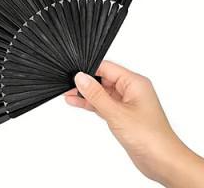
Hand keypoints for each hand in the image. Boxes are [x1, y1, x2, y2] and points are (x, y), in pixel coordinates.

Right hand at [65, 61, 203, 186]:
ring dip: (86, 94)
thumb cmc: (150, 137)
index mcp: (134, 82)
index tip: (72, 73)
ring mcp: (127, 102)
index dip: (89, 69)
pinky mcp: (123, 115)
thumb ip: (96, 94)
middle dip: (85, 82)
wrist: (164, 163)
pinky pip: (103, 104)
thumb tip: (80, 77)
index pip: (107, 67)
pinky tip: (77, 102)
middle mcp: (131, 90)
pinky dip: (91, 104)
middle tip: (66, 84)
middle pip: (103, 79)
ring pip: (102, 92)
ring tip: (67, 93)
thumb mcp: (116, 113)